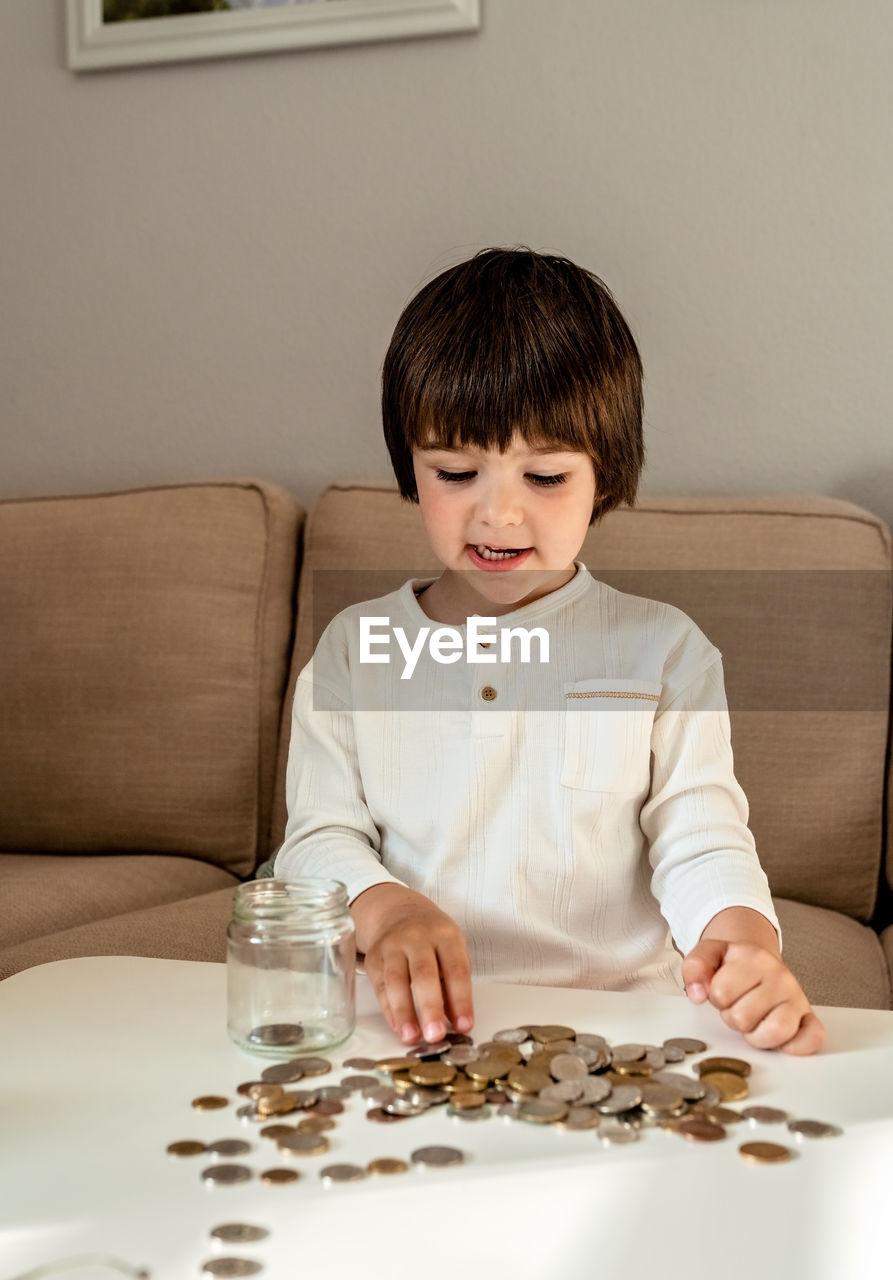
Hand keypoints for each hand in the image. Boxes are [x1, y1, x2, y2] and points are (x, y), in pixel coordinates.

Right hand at [351, 883, 473, 1044]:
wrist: (398, 912)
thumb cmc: (432, 937)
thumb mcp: (451, 950)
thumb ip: (453, 985)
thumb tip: (457, 1024)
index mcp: (445, 935)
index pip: (456, 969)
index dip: (461, 1000)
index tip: (465, 1026)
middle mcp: (417, 937)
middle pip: (424, 973)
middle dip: (430, 1007)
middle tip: (435, 1035)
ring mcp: (392, 946)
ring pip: (396, 980)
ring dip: (404, 1013)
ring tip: (412, 1037)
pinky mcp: (374, 958)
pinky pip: (381, 987)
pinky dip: (389, 1011)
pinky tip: (398, 1028)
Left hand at [681, 939, 825, 1054]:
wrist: (758, 962)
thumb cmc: (733, 964)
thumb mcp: (709, 954)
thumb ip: (695, 966)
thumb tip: (697, 994)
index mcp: (755, 957)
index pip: (721, 992)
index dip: (715, 996)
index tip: (722, 989)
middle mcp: (781, 976)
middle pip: (743, 1017)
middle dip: (733, 1017)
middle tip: (738, 1005)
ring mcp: (797, 997)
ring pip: (775, 1032)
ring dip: (756, 1036)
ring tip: (753, 1022)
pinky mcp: (810, 1017)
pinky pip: (812, 1039)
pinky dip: (794, 1046)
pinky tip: (779, 1039)